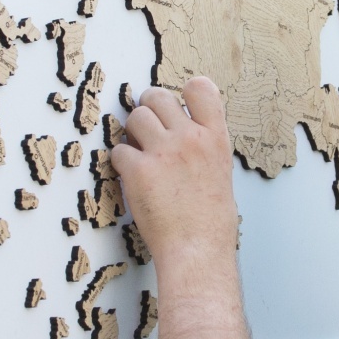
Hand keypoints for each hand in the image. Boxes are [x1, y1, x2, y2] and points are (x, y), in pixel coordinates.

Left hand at [112, 77, 239, 268]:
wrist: (197, 250)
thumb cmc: (210, 222)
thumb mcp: (220, 172)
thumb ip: (202, 146)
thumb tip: (182, 132)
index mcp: (215, 138)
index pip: (200, 88)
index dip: (183, 92)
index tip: (177, 106)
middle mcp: (190, 139)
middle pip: (157, 96)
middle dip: (148, 109)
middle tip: (148, 130)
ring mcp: (163, 153)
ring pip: (134, 117)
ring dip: (132, 134)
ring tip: (140, 155)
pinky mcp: (139, 170)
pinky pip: (119, 151)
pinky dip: (122, 163)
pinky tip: (133, 178)